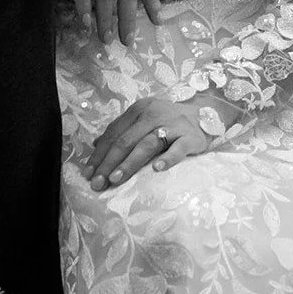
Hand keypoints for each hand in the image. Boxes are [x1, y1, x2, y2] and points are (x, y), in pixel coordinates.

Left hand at [82, 93, 240, 189]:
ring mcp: (172, 125)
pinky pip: (178, 148)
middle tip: (98, 183)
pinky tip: (156, 169)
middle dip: (109, 163)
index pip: (113, 133)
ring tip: (116, 179)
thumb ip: (122, 130)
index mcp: (138, 111)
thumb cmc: (168, 121)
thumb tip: (96, 144)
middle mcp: (152, 115)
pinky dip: (167, 159)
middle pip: (126, 141)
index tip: (88, 173)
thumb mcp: (143, 120)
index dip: (99, 154)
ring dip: (129, 163)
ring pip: (146, 144)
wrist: (204, 113)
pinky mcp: (190, 137)